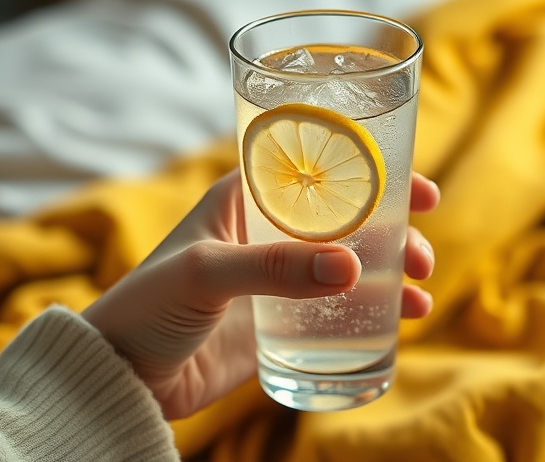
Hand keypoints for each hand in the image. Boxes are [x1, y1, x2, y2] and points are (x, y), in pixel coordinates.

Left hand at [82, 170, 439, 418]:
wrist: (123, 374)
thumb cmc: (147, 306)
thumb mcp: (205, 273)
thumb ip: (272, 268)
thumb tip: (352, 269)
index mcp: (246, 199)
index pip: (319, 171)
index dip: (372, 173)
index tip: (417, 188)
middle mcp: (269, 232)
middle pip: (349, 219)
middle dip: (393, 231)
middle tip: (420, 255)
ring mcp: (279, 278)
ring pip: (352, 264)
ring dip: (392, 272)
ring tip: (419, 294)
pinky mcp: (283, 321)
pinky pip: (340, 309)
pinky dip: (377, 310)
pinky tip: (405, 320)